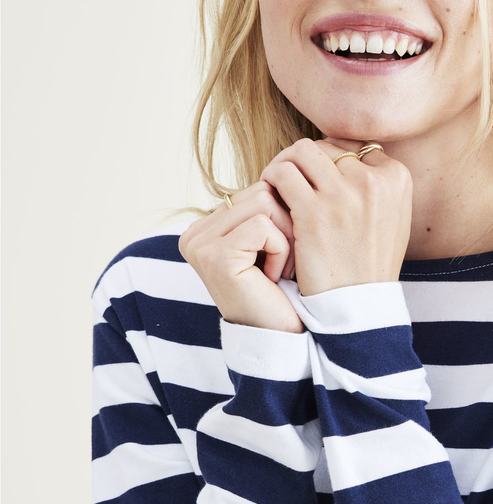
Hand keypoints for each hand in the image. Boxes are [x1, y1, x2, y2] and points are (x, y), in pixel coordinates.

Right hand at [178, 181, 304, 333]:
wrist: (283, 337)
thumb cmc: (284, 290)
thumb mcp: (272, 241)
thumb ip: (267, 205)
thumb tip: (288, 166)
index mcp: (204, 227)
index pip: (258, 188)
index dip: (283, 217)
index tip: (279, 255)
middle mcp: (193, 234)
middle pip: (262, 190)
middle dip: (287, 225)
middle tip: (283, 265)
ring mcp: (199, 244)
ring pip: (265, 202)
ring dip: (286, 238)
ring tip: (278, 270)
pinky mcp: (215, 256)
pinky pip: (265, 225)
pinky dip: (281, 251)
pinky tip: (272, 278)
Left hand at [259, 136, 412, 296]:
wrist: (359, 305)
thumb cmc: (371, 264)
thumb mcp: (394, 219)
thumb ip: (380, 187)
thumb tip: (354, 158)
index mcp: (397, 179)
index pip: (356, 147)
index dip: (334, 162)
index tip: (320, 180)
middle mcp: (373, 181)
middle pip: (328, 145)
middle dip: (308, 161)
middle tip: (294, 180)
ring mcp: (343, 194)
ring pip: (301, 151)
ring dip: (286, 163)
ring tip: (278, 184)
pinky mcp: (313, 211)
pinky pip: (282, 173)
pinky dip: (271, 179)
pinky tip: (270, 197)